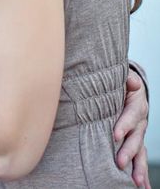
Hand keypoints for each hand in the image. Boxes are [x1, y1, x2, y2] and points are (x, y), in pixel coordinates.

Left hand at [114, 69, 150, 187]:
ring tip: (136, 183)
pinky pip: (139, 160)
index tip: (114, 135)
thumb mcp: (123, 78)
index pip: (131, 116)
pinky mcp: (136, 144)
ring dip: (138, 169)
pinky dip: (141, 173)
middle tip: (119, 163)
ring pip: (140, 153)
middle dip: (128, 152)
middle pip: (136, 139)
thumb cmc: (120, 84)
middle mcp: (141, 123)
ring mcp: (139, 135)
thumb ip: (126, 79)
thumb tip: (132, 83)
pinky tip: (142, 187)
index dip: (124, 125)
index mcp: (137, 106)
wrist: (128, 90)